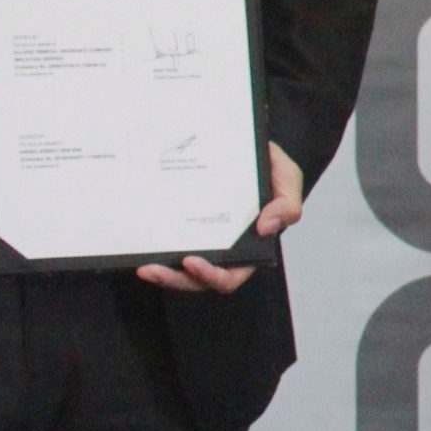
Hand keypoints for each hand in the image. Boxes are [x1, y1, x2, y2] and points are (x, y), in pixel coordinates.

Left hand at [138, 143, 304, 293]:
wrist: (249, 150)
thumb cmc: (271, 169)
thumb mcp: (288, 179)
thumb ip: (288, 203)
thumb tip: (266, 227)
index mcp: (250, 246)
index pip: (231, 274)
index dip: (211, 275)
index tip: (192, 261)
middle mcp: (225, 249)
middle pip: (200, 280)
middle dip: (176, 280)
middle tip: (153, 269)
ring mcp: (204, 239)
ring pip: (182, 271)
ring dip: (163, 273)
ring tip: (144, 267)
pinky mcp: (187, 227)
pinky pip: (171, 248)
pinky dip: (158, 252)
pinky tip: (142, 248)